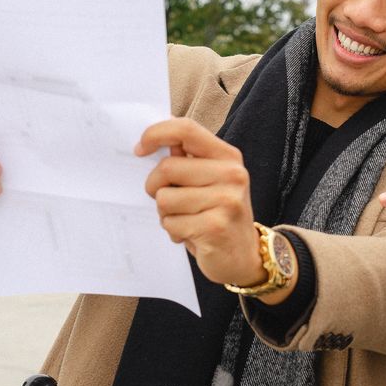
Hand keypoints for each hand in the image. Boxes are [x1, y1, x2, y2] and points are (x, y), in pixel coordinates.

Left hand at [137, 118, 268, 290]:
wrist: (245, 255)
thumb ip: (188, 160)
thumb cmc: (219, 214)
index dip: (156, 134)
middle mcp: (232, 174)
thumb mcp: (211, 181)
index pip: (186, 130)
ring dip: (166, 214)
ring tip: (187, 220)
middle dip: (156, 187)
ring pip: (165, 199)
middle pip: (167, 167)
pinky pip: (171, 224)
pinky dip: (174, 232)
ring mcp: (226, 200)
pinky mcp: (215, 226)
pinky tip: (192, 234)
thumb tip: (158, 142)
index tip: (140, 149)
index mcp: (228, 157)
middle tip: (170, 201)